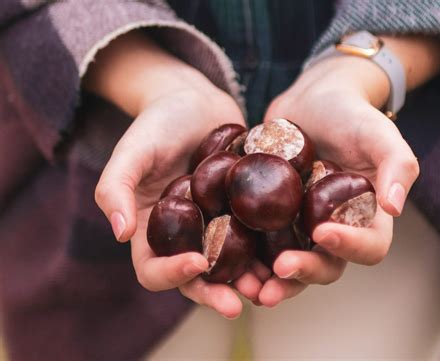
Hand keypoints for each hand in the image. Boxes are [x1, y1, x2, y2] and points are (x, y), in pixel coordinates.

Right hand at [85, 31, 268, 318]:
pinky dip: (269, 250)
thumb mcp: (131, 151)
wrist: (194, 101)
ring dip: (248, 280)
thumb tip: (118, 233)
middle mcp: (185, 236)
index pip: (154, 267)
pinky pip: (256, 237)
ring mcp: (216, 225)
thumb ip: (115, 188)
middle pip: (196, 278)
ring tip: (269, 286)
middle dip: (215, 293)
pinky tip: (288, 253)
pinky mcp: (243, 211)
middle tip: (236, 305)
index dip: (172, 274)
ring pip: (231, 265)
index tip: (196, 263)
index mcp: (151, 230)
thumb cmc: (156, 124)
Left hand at [257, 55, 419, 306]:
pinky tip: (226, 260)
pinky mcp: (272, 216)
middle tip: (278, 272)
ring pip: (289, 263)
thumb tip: (394, 207)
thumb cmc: (351, 114)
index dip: (350, 247)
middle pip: (324, 266)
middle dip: (302, 273)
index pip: (368, 246)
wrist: (312, 99)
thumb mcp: (378, 133)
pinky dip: (246, 256)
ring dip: (270, 280)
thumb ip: (397, 165)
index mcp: (366, 217)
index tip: (323, 232)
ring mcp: (300, 225)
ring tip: (247, 286)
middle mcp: (333, 228)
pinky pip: (260, 243)